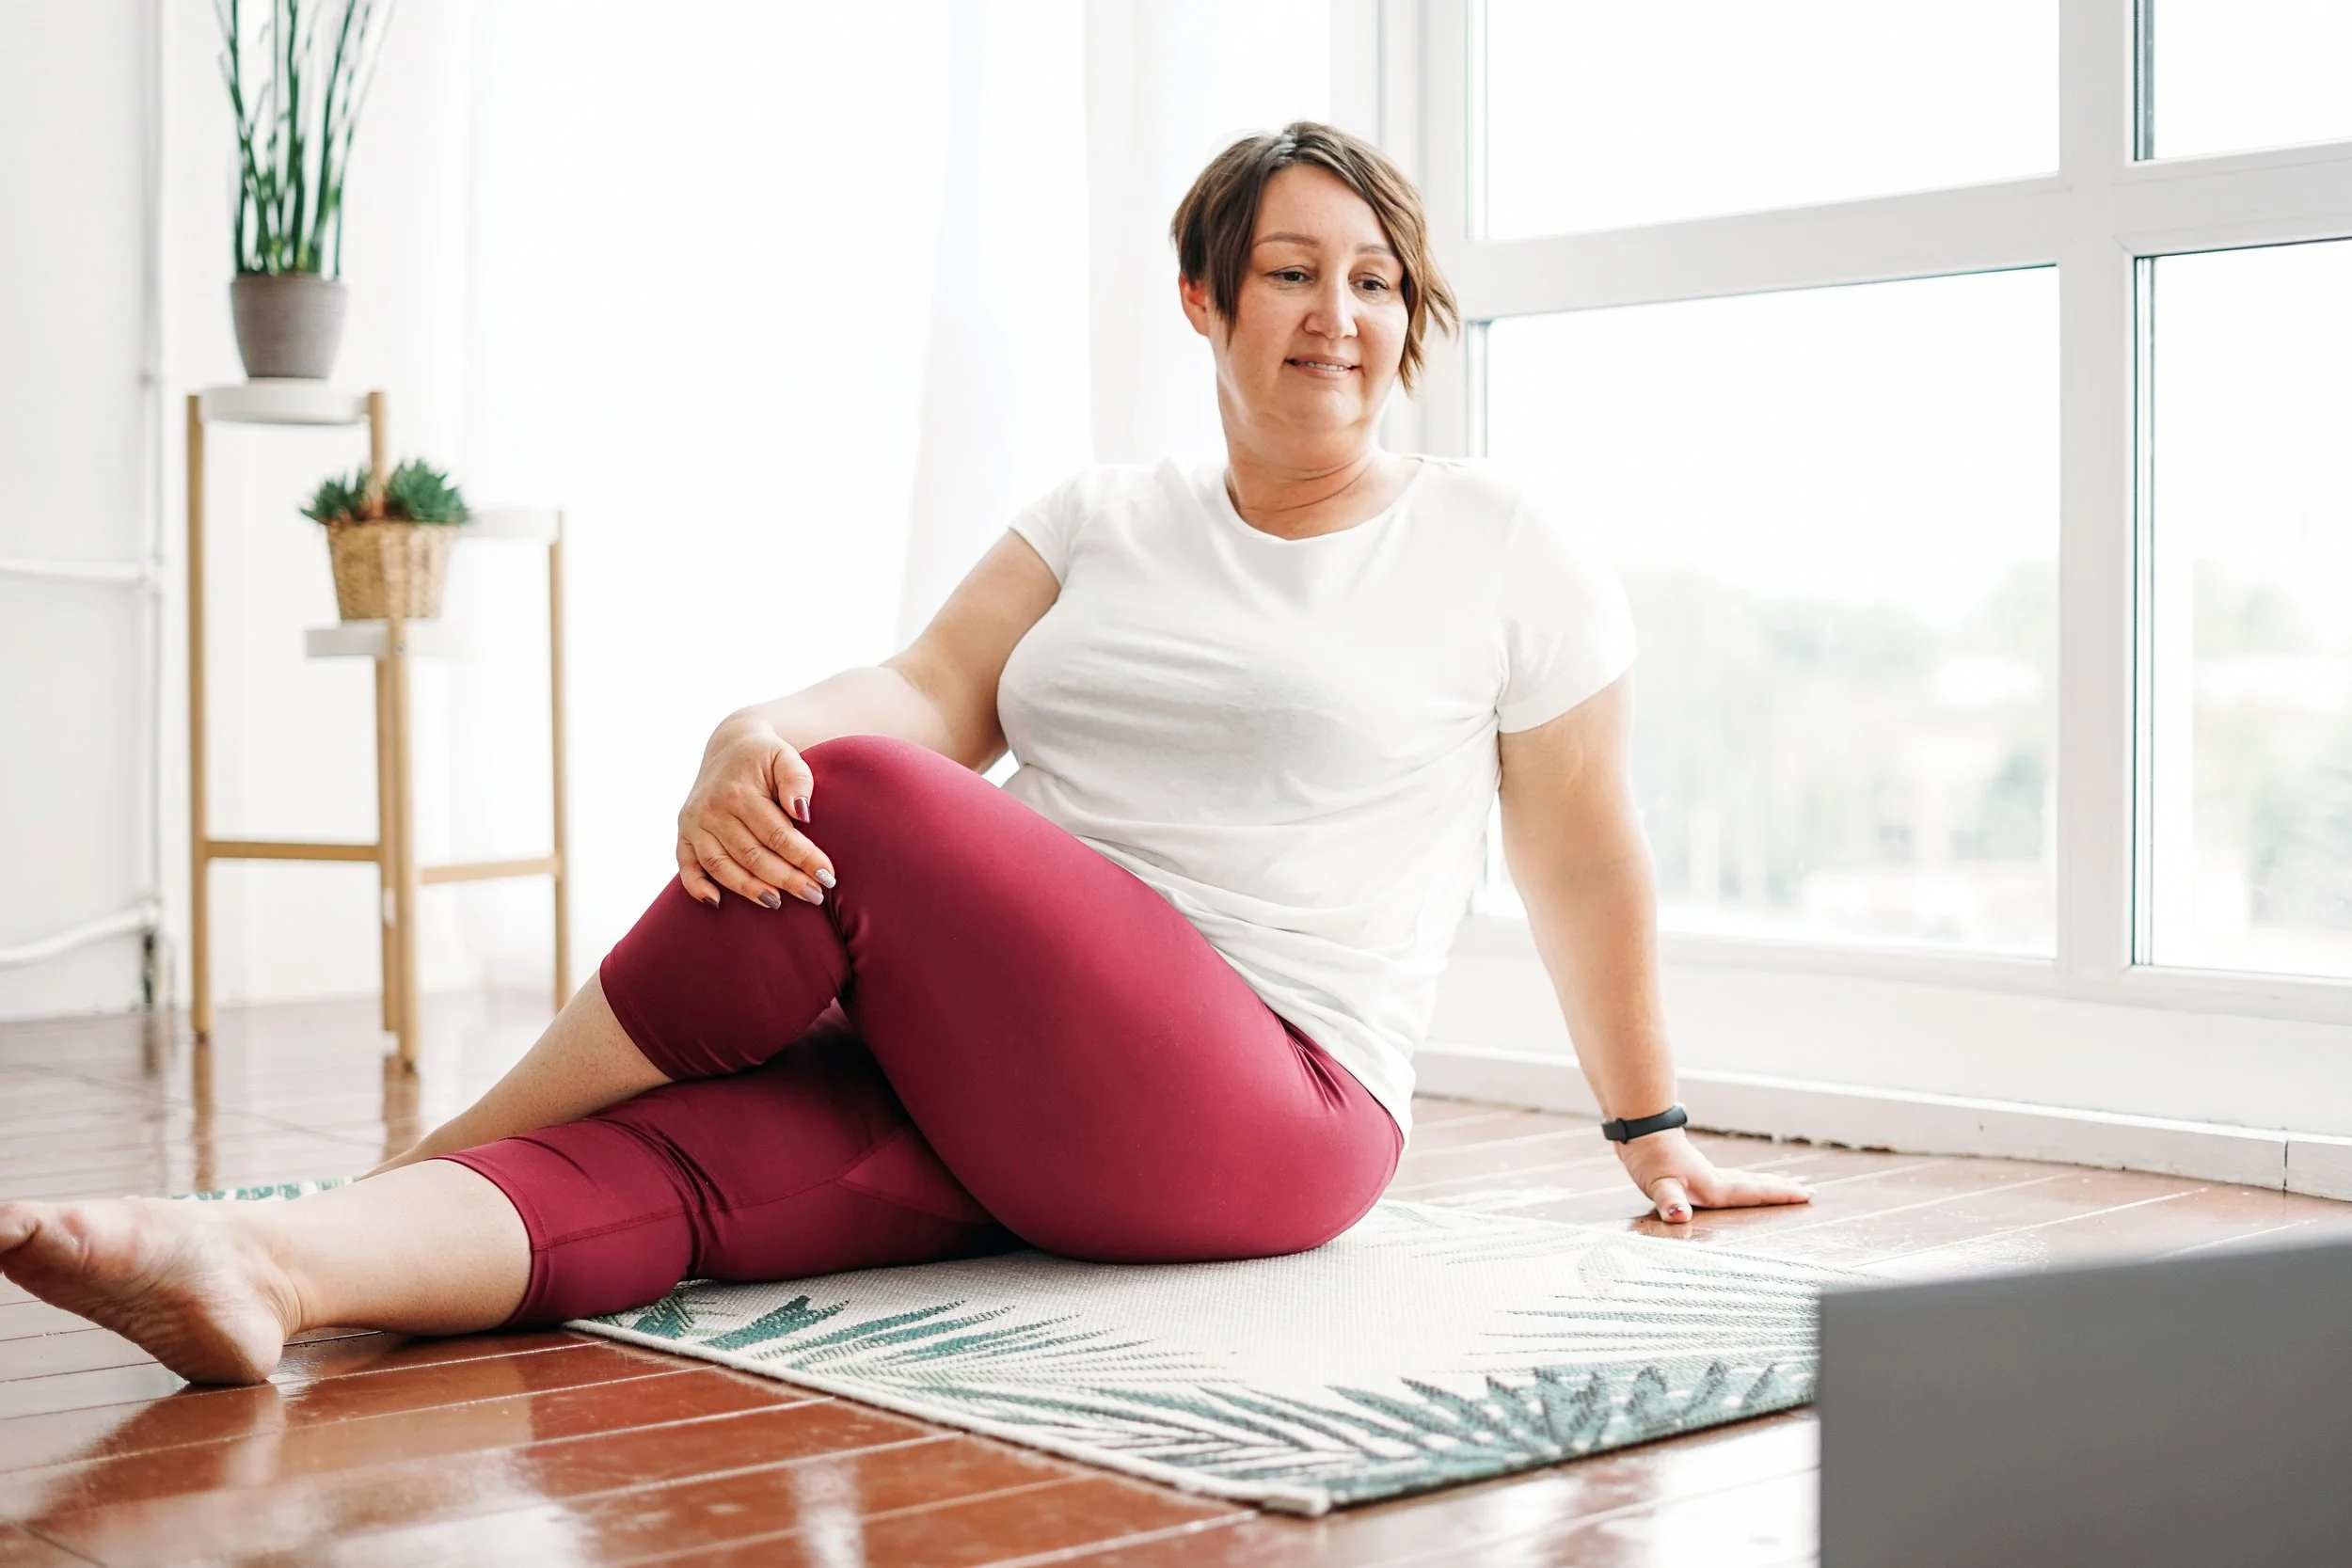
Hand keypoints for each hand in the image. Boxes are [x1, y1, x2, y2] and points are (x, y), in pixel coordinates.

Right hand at [675, 717, 837, 908]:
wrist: (729, 746)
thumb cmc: (765, 756)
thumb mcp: (786, 756)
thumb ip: (798, 781)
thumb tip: (803, 814)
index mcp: (740, 792)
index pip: (778, 835)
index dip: (804, 858)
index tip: (828, 876)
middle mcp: (713, 810)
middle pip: (753, 855)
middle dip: (786, 879)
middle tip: (814, 895)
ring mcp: (695, 824)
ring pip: (722, 866)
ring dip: (749, 889)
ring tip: (777, 903)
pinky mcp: (684, 834)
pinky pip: (686, 866)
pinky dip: (698, 887)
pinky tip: (717, 902)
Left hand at [1613, 1127, 1813, 1224]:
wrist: (1640, 1133)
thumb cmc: (1649, 1161)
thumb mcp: (1658, 1184)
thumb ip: (1670, 1202)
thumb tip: (1679, 1217)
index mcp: (1713, 1187)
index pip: (1753, 1193)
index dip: (1779, 1196)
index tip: (1806, 1196)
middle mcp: (1716, 1180)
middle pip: (1756, 1185)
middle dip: (1782, 1190)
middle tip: (1810, 1193)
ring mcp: (1709, 1175)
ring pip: (1746, 1181)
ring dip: (1768, 1185)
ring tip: (1788, 1187)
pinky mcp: (1699, 1173)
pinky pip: (1733, 1181)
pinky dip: (1748, 1184)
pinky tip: (1744, 1186)